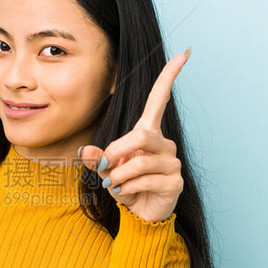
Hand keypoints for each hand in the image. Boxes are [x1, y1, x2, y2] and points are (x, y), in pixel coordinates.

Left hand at [79, 47, 190, 222]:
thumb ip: (95, 158)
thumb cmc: (124, 185)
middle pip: (140, 135)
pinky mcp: (175, 182)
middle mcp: (164, 144)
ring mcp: (172, 162)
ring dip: (118, 176)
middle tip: (104, 169)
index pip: (160, 101)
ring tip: (114, 185)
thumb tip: (84, 152)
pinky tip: (126, 194)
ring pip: (139, 162)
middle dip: (115, 152)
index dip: (169, 78)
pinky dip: (126, 189)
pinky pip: (144, 180)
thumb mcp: (106, 169)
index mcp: (148, 133)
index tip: (183, 54)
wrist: (140, 213)